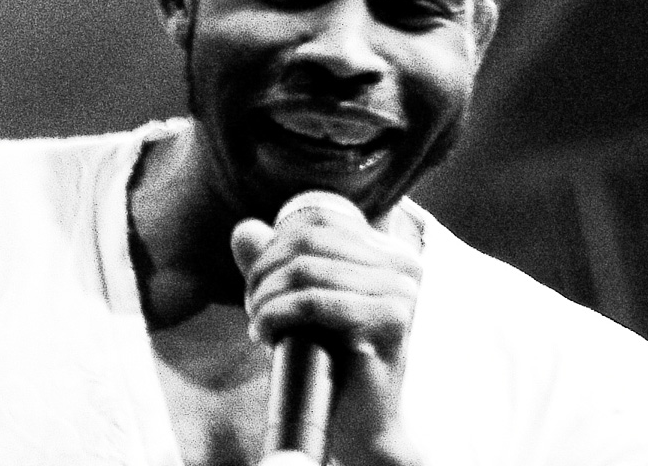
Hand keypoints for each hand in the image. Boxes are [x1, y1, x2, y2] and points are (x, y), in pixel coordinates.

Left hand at [231, 199, 424, 465]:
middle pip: (309, 242)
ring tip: (257, 321)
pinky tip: (264, 332)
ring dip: (265, 295)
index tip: (257, 279)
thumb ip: (276, 265)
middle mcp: (404, 266)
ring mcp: (402, 292)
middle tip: (252, 305)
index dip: (276, 242)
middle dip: (264, 269)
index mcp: (390, 255)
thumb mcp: (301, 305)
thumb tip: (244, 229)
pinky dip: (276, 314)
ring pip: (305, 271)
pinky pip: (313, 303)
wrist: (363, 426)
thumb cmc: (332, 364)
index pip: (320, 221)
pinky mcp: (390, 322)